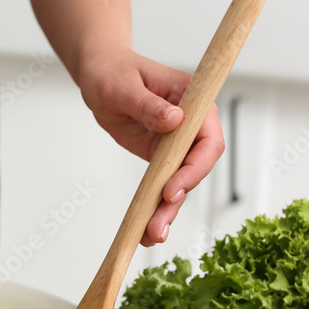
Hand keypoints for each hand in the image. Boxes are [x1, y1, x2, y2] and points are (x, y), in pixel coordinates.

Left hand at [78, 46, 224, 246]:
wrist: (100, 75)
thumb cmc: (112, 72)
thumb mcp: (122, 86)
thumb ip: (145, 104)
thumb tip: (174, 120)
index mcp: (192, 101)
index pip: (207, 140)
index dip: (194, 168)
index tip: (171, 189)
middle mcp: (191, 125)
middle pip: (196, 168)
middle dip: (179, 199)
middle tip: (157, 225)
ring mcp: (178, 143)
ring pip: (181, 183)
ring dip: (167, 211)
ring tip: (151, 235)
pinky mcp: (162, 156)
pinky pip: (164, 185)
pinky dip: (156, 207)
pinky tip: (146, 230)